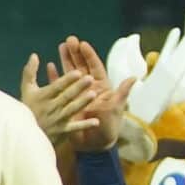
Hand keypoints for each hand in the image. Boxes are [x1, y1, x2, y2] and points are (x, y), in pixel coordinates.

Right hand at [17, 52, 99, 145]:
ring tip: (93, 94)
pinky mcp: (61, 131)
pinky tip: (96, 122)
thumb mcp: (26, 89)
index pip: (56, 87)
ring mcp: (57, 120)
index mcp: (42, 96)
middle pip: (66, 96)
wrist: (24, 135)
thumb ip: (30, 72)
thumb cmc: (28, 108)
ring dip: (82, 103)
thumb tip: (34, 55)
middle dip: (78, 87)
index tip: (77, 72)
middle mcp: (50, 108)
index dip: (66, 80)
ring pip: (71, 110)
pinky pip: (74, 128)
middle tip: (90, 78)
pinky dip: (85, 125)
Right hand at [57, 37, 135, 154]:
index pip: (94, 66)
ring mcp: (77, 95)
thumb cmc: (110, 127)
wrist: (96, 145)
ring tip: (60, 46)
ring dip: (65, 59)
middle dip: (75, 52)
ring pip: (71, 73)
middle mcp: (89, 88)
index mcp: (101, 87)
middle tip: (69, 39)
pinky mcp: (67, 102)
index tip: (82, 44)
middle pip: (81, 66)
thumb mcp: (117, 109)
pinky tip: (50, 66)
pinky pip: (60, 88)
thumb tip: (134, 78)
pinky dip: (55, 77)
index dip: (88, 55)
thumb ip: (123, 93)